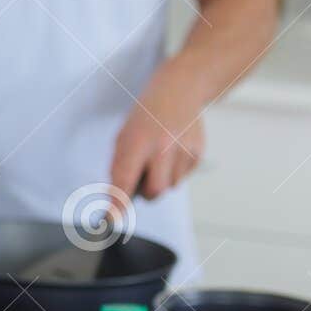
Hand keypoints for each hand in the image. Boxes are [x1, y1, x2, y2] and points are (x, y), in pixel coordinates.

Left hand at [108, 90, 204, 216]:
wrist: (178, 91)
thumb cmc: (145, 116)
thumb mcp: (124, 135)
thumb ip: (121, 165)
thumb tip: (120, 195)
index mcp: (136, 142)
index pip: (123, 180)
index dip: (117, 203)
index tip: (111, 219)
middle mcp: (162, 147)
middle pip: (154, 192)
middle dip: (146, 192)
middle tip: (144, 174)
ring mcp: (184, 150)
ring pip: (170, 186)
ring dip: (162, 180)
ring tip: (160, 156)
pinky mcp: (199, 153)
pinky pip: (183, 177)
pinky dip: (175, 171)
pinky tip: (173, 151)